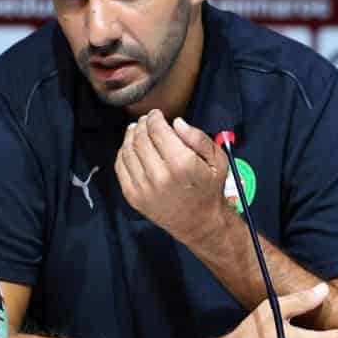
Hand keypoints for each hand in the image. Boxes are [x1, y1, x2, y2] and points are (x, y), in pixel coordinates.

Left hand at [114, 110, 232, 245]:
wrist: (199, 223)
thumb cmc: (209, 189)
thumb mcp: (217, 160)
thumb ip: (198, 138)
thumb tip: (176, 122)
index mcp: (181, 164)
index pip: (157, 130)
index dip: (154, 117)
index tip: (157, 114)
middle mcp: (159, 175)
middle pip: (140, 138)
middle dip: (142, 124)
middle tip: (146, 121)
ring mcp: (143, 188)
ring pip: (127, 150)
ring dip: (131, 135)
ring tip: (137, 130)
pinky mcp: (133, 197)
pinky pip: (120, 167)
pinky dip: (123, 153)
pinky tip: (131, 147)